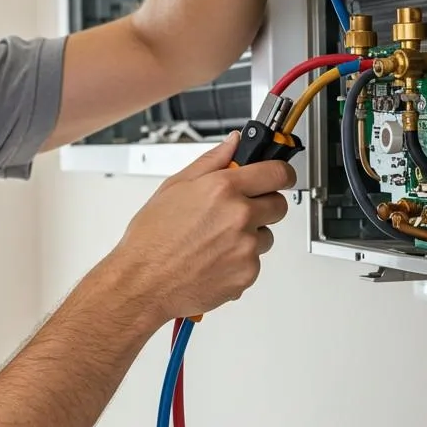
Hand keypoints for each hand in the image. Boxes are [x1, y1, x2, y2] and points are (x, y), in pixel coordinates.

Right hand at [107, 131, 293, 322]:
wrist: (144, 282)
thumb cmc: (152, 238)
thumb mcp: (174, 187)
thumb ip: (211, 161)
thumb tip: (232, 144)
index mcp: (223, 189)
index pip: (276, 172)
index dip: (282, 173)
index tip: (281, 175)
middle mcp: (240, 216)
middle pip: (279, 205)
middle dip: (265, 205)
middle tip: (241, 211)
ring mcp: (246, 247)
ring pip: (267, 236)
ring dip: (251, 237)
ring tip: (217, 241)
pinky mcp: (247, 274)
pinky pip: (255, 262)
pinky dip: (240, 262)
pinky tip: (214, 259)